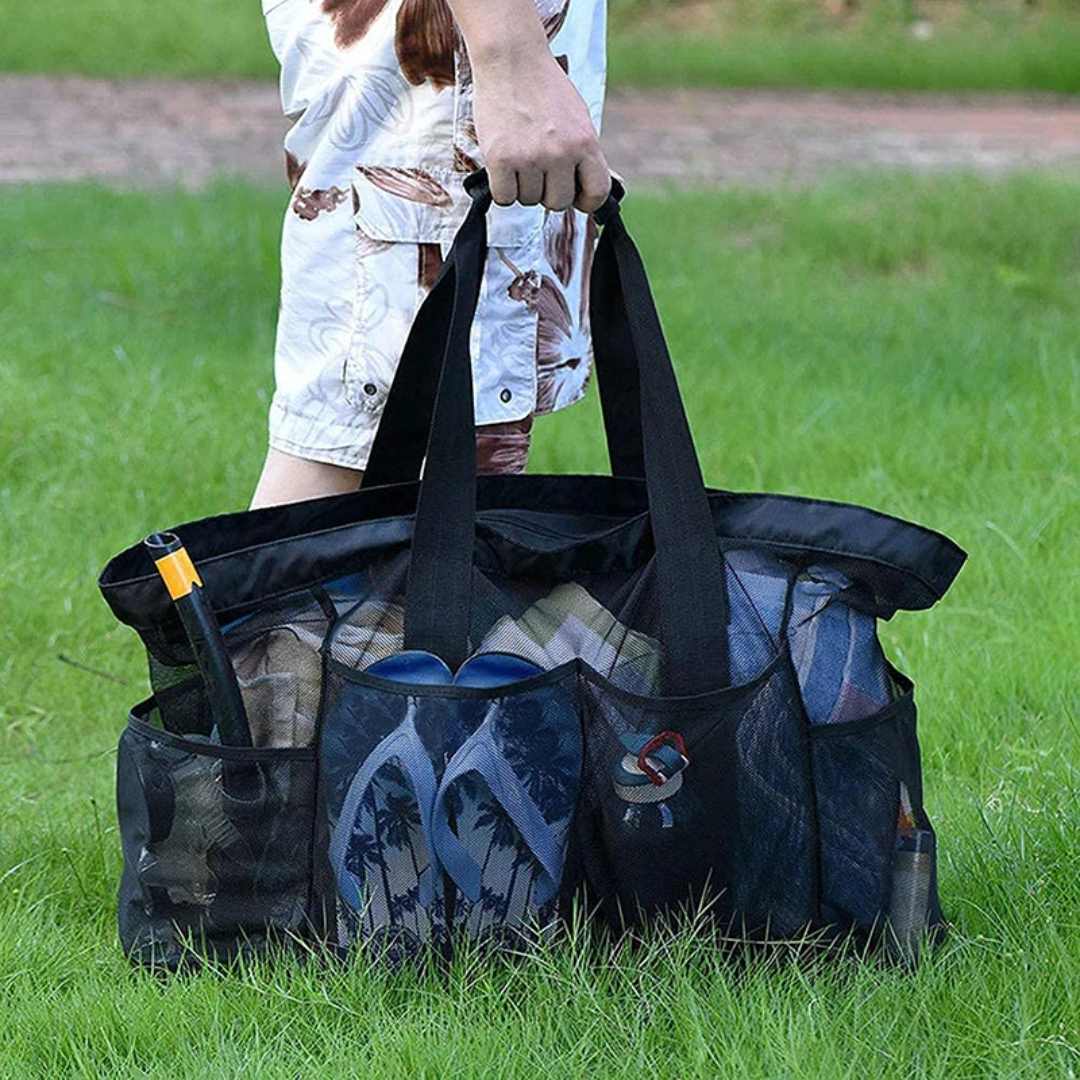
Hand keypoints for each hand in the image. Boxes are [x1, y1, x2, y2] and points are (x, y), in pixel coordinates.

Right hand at [471, 46, 609, 212]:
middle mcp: (561, 153)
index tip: (575, 196)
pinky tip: (503, 166)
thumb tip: (585, 193)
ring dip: (522, 185)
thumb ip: (583, 154)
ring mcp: (530, 157)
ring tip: (519, 154)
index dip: (585, 201)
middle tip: (538, 168)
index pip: (597, 193)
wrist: (511, 58)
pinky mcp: (501, 159)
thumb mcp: (577, 118)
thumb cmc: (544, 87)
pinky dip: (502, 187)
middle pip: (558, 203)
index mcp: (585, 142)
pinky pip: (504, 197)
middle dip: (547, 192)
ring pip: (529, 200)